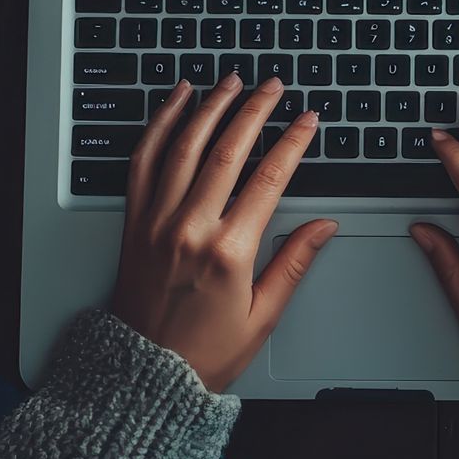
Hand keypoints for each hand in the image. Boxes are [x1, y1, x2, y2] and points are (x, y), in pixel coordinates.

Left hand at [109, 74, 337, 390]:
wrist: (144, 377)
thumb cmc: (204, 354)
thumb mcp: (263, 316)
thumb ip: (293, 263)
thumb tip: (324, 226)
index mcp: (228, 253)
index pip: (269, 178)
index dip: (293, 142)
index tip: (309, 120)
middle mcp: (189, 229)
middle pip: (227, 150)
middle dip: (254, 110)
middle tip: (273, 86)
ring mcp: (156, 220)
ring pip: (184, 145)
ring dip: (210, 106)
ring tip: (231, 81)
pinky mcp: (134, 221)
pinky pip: (144, 160)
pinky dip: (159, 124)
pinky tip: (175, 101)